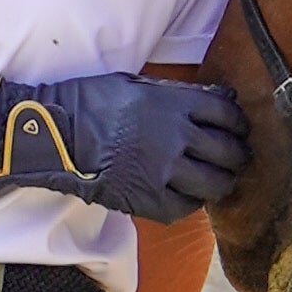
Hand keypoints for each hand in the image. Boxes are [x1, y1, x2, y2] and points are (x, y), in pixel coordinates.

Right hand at [0, 71, 249, 223]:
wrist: (53, 134)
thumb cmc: (90, 102)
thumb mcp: (135, 84)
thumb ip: (175, 95)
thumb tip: (216, 98)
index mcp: (175, 103)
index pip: (227, 114)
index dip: (238, 123)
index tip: (237, 129)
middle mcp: (176, 136)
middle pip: (228, 151)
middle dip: (237, 156)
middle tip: (234, 159)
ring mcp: (164, 170)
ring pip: (215, 183)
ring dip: (221, 182)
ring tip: (216, 181)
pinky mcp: (148, 198)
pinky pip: (186, 207)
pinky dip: (192, 204)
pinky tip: (187, 196)